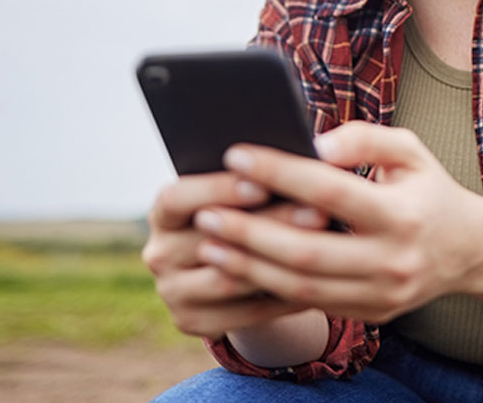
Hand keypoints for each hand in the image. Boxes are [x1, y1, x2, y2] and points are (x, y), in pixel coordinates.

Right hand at [141, 172, 328, 337]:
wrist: (226, 266)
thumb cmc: (240, 213)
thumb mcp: (235, 193)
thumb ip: (251, 177)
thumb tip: (296, 160)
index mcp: (162, 213)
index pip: (175, 198)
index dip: (216, 190)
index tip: (262, 183)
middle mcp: (159, 254)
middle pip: (212, 240)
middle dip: (269, 224)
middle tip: (317, 212)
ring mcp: (172, 293)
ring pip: (228, 280)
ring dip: (278, 263)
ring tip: (324, 247)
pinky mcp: (192, 322)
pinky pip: (245, 314)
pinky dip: (283, 298)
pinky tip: (318, 280)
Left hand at [195, 121, 482, 322]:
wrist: (468, 251)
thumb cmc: (426, 189)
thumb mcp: (410, 150)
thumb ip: (364, 138)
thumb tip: (314, 142)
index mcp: (403, 215)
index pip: (330, 191)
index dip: (279, 172)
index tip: (235, 154)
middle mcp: (394, 261)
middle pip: (306, 251)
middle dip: (249, 232)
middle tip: (205, 213)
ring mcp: (382, 296)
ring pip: (301, 286)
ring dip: (249, 267)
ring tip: (210, 244)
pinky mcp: (371, 315)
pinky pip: (311, 304)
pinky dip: (269, 287)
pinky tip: (237, 268)